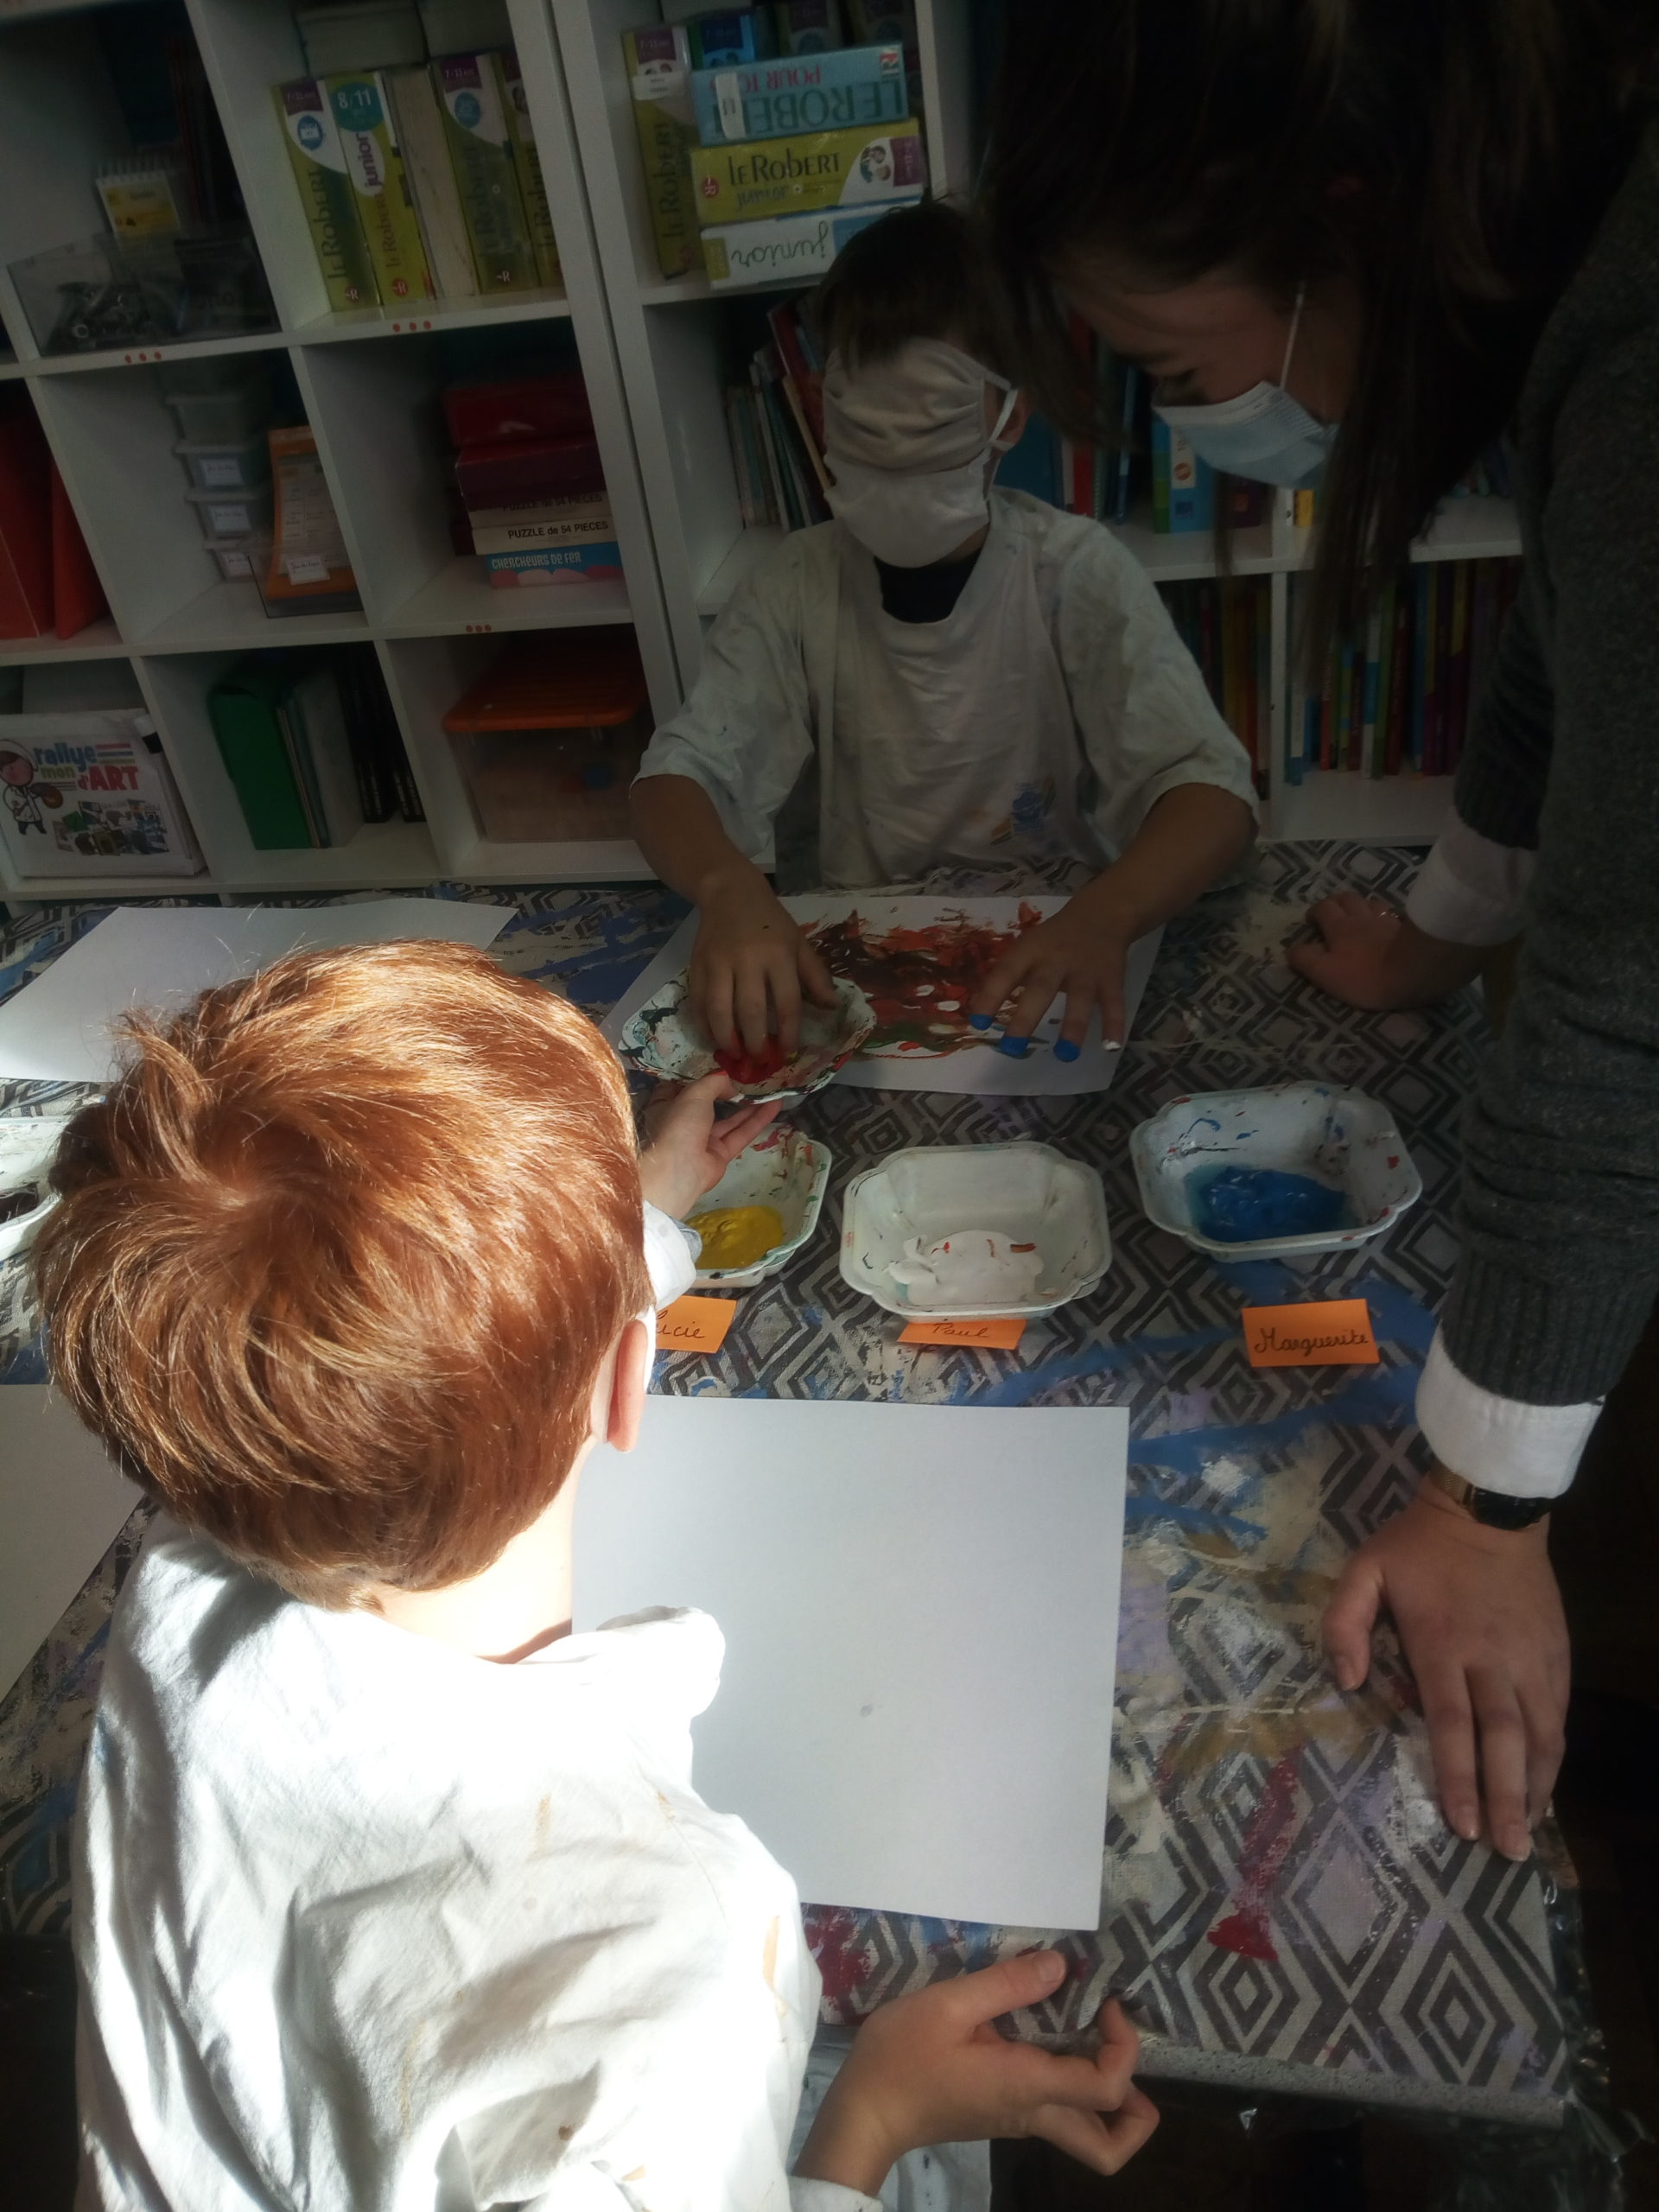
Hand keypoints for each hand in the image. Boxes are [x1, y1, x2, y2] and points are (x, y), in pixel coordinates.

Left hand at [636, 1072, 782, 1218]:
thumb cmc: (679, 1124)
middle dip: (729, 1093)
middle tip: (750, 1080)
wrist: (680, 1168)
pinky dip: (757, 1121)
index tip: (716, 1070)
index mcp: (666, 1108)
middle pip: (709, 1105)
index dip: (698, 1080)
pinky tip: (774, 1106)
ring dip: (749, 1107)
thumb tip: (729, 1083)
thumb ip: (713, 1082)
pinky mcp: (720, 1155)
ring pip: (729, 1121)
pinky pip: (740, 1134)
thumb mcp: (694, 1093)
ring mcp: (703, 1141)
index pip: (681, 1090)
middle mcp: (684, 1124)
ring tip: (770, 1091)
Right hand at [690, 873, 837, 1057]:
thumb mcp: (799, 943)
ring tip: (734, 1054)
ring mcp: (718, 962)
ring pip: (719, 1009)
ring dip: (726, 1038)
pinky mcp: (696, 964)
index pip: (787, 1002)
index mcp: (779, 955)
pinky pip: (697, 1001)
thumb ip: (815, 976)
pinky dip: (703, 1024)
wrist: (730, 892)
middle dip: (755, 1042)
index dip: (788, 1033)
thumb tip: (832, 1007)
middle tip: (759, 1060)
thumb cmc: (771, 922)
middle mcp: (748, 960)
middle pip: (751, 1010)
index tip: (787, 1053)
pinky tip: (713, 1038)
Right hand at [795, 1952, 1157, 2193]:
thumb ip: (1008, 1985)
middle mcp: (1034, 2113)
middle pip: (1110, 2148)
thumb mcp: (948, 2005)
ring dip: (1107, 2095)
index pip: (1110, 2089)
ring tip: (1092, 2036)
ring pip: (1087, 2134)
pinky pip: (1057, 2113)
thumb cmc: (901, 2057)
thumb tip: (1062, 1967)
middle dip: (1136, 2110)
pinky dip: (1072, 2084)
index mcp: (1028, 2086)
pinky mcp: (1002, 2114)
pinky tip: (1048, 2036)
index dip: (1125, 2046)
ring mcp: (1018, 2121)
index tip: (1103, 2002)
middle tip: (1118, 2046)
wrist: (864, 2113)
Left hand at [967, 890, 1130, 1058]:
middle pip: (1041, 988)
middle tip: (1011, 1047)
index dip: (991, 996)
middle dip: (1026, 1018)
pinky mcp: (1112, 977)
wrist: (1101, 914)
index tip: (977, 1022)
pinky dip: (1114, 1024)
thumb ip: (1009, 976)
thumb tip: (979, 1012)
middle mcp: (1058, 959)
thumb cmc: (1054, 940)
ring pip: (1080, 998)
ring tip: (1065, 1054)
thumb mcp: (1028, 948)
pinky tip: (1111, 1047)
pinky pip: (1114, 1002)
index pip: (1006, 972)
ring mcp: (1087, 969)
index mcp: (1031, 951)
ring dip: (1073, 1026)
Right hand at [1288, 892, 1485, 1010]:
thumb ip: (1306, 960)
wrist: (1414, 972)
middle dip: (1336, 902)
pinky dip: (1386, 915)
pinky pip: (1394, 914)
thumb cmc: (1366, 976)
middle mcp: (1361, 917)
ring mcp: (1386, 919)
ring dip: (1362, 906)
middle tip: (1333, 913)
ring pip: (1371, 902)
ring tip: (1360, 916)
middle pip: (1347, 898)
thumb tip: (1291, 949)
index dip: (1315, 912)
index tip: (1311, 921)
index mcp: (1339, 927)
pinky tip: (1388, 923)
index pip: (1323, 908)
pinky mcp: (1407, 927)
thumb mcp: (1326, 974)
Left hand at [1322, 1480, 1568, 1859]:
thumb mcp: (1363, 1568)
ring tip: (1529, 1831)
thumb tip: (1344, 1682)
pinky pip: (1559, 1712)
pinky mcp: (1556, 1652)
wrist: (1488, 1509)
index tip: (1461, 1824)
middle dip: (1505, 1798)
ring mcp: (1531, 1657)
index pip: (1453, 1723)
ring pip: (1541, 1733)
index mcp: (1443, 1644)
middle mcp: (1493, 1659)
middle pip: (1504, 1740)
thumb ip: (1344, 1623)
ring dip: (1537, 1785)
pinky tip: (1547, 1782)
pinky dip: (1556, 1753)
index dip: (1459, 1776)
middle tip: (1506, 1851)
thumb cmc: (1418, 1546)